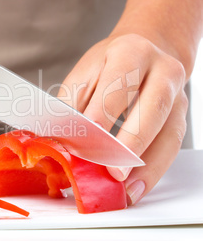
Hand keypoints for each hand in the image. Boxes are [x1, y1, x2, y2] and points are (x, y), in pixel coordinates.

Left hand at [58, 34, 187, 204]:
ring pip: (168, 133)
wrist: (147, 51)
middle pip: (152, 109)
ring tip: (126, 189)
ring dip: (147, 166)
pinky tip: (137, 186)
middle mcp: (162, 70)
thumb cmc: (109, 65)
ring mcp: (178, 94)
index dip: (103, 113)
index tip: (87, 139)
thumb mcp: (85, 74)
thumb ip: (73, 103)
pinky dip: (154, 169)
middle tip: (112, 171)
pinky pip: (171, 146)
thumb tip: (60, 138)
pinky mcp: (181, 116)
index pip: (118, 86)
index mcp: (131, 53)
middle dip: (130, 143)